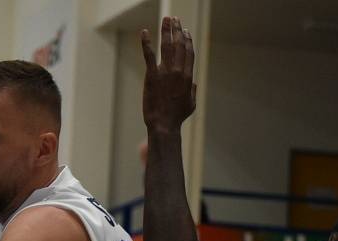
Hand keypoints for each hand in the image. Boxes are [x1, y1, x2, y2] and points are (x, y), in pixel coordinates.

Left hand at [141, 16, 195, 133]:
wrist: (164, 124)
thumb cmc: (177, 117)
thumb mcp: (191, 104)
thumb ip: (193, 91)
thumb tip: (194, 84)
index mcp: (188, 76)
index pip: (189, 52)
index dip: (187, 40)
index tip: (185, 31)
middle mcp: (178, 71)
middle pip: (179, 45)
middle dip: (178, 30)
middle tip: (175, 19)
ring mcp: (165, 72)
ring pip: (167, 46)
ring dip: (167, 30)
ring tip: (167, 19)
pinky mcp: (152, 76)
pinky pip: (149, 55)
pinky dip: (146, 42)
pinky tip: (144, 32)